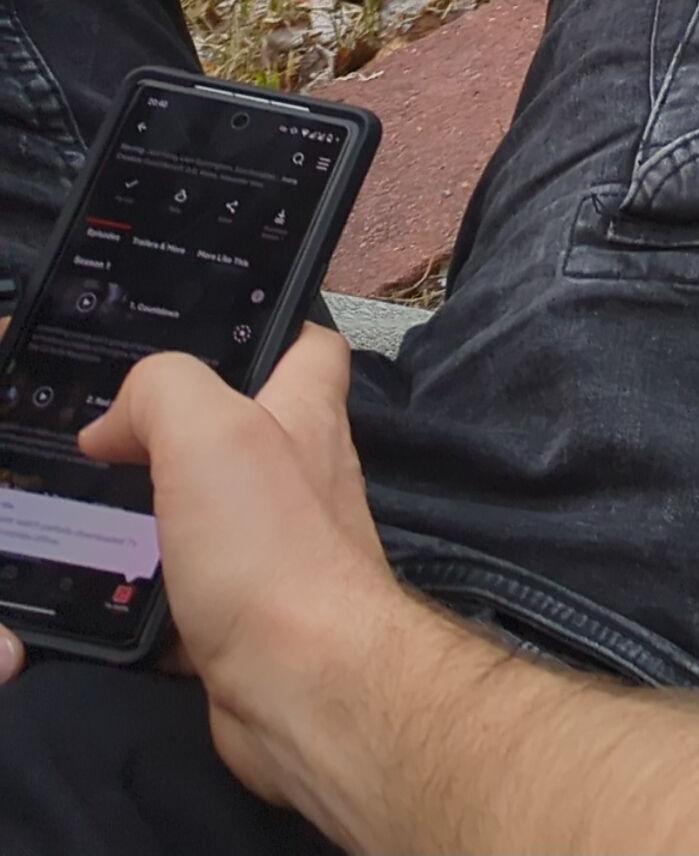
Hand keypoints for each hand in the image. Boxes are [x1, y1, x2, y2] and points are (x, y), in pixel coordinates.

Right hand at [79, 328, 426, 823]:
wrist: (302, 683)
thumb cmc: (274, 550)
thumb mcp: (212, 433)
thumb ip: (166, 390)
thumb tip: (115, 418)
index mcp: (307, 416)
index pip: (306, 345)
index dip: (260, 328)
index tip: (191, 338)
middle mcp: (301, 475)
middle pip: (239, 430)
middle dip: (171, 431)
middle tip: (98, 439)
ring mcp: (276, 545)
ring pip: (201, 510)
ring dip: (144, 510)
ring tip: (77, 507)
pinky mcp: (244, 611)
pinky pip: (181, 583)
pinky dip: (140, 582)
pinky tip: (94, 583)